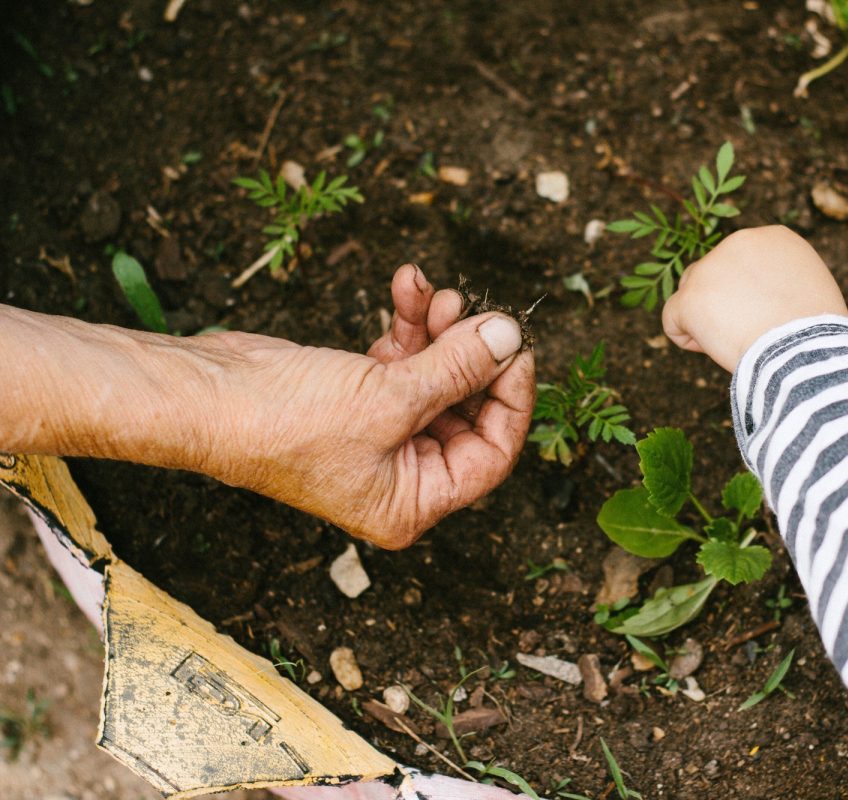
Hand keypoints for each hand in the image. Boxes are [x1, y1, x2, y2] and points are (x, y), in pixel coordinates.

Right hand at [206, 265, 534, 548]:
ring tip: (438, 293)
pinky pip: (403, 360)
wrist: (206, 394)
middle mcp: (400, 475)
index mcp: (413, 502)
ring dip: (442, 330)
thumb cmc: (285, 421)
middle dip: (473, 354)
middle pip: (468, 410)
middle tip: (474, 309)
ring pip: (437, 377)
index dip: (512, 399)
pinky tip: (406, 285)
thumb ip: (459, 367)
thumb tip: (511, 337)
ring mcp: (380, 435)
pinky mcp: (359, 397)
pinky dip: (408, 324)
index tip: (516, 347)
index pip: (492, 454)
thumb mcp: (390, 397)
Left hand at [661, 226, 847, 371]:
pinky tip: (709, 348)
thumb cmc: (816, 332)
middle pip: (713, 273)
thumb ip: (782, 280)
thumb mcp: (810, 289)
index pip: (742, 261)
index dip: (749, 293)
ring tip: (732, 341)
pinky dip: (685, 337)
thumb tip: (763, 296)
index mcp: (773, 238)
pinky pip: (671, 319)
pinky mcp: (690, 298)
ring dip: (704, 318)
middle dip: (722, 302)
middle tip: (748, 331)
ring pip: (691, 293)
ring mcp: (709, 269)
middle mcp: (738, 242)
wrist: (805, 350)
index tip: (768, 316)